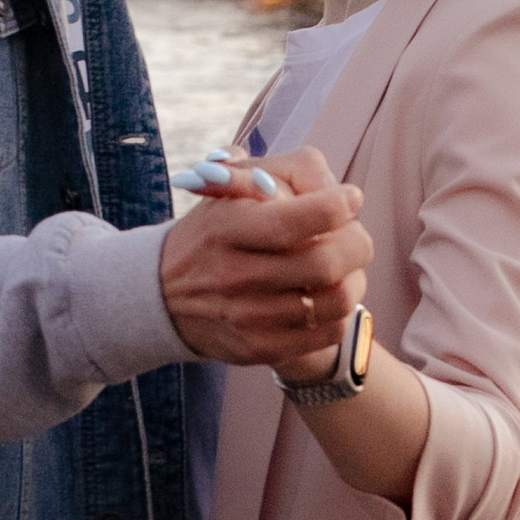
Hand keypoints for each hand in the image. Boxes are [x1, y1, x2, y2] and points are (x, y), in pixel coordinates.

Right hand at [159, 145, 370, 367]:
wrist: (163, 294)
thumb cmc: (217, 229)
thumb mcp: (234, 185)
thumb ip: (284, 171)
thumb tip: (332, 188)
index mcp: (226, 227)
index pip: (296, 220)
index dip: (338, 206)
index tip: (349, 198)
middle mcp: (234, 274)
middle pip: (327, 262)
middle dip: (356, 242)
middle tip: (352, 234)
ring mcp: (247, 317)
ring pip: (336, 300)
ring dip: (353, 277)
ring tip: (343, 266)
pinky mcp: (260, 348)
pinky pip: (329, 332)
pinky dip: (339, 310)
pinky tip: (325, 294)